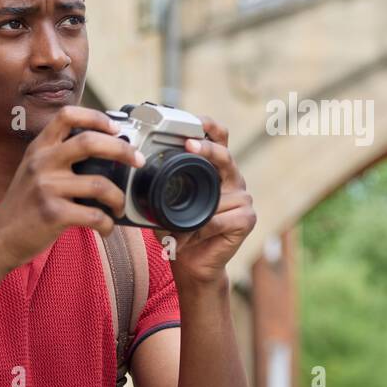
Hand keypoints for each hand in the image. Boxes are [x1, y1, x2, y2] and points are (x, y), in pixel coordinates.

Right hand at [0, 105, 145, 273]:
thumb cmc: (24, 206)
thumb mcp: (33, 171)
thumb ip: (59, 158)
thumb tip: (105, 152)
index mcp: (39, 148)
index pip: (67, 115)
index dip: (96, 117)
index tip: (116, 127)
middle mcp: (41, 163)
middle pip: (90, 142)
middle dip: (122, 149)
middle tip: (138, 160)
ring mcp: (46, 188)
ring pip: (100, 184)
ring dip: (118, 198)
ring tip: (118, 206)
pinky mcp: (52, 214)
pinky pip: (94, 215)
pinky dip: (107, 224)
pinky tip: (106, 228)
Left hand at [156, 115, 255, 285]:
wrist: (192, 265)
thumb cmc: (179, 231)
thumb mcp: (166, 204)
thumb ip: (162, 187)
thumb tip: (140, 174)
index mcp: (215, 171)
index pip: (219, 139)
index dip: (209, 127)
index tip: (194, 121)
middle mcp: (232, 180)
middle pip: (225, 156)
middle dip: (207, 148)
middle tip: (189, 145)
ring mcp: (243, 199)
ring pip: (217, 194)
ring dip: (192, 211)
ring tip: (174, 226)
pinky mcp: (246, 219)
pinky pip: (218, 219)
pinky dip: (199, 230)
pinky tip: (186, 238)